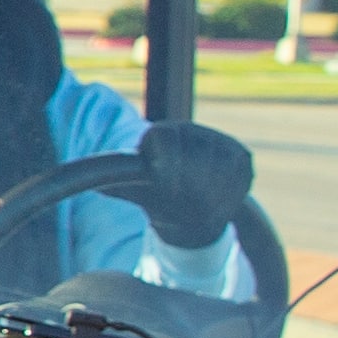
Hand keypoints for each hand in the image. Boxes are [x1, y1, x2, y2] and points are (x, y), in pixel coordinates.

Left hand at [125, 121, 257, 250]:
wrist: (188, 204)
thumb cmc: (155, 195)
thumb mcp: (134, 192)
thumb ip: (117, 185)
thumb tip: (97, 185)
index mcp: (157, 134)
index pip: (167, 137)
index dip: (170, 163)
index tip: (169, 189)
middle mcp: (189, 130)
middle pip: (198, 153)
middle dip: (194, 185)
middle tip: (188, 204)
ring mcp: (217, 140)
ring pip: (222, 166)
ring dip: (213, 194)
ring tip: (201, 208)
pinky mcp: (240, 154)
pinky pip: (240, 174)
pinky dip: (231, 195)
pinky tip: (219, 204)